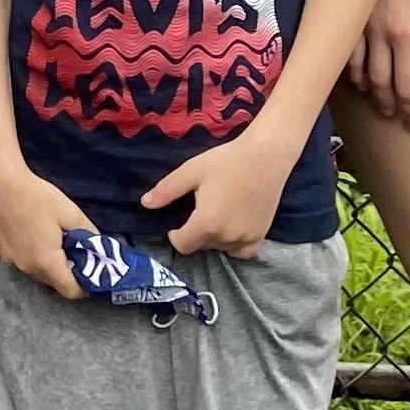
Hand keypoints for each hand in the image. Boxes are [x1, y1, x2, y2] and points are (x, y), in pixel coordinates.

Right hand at [0, 162, 90, 297]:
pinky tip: (33, 233)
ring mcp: (11, 260)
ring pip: (37, 272)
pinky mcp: (0, 252)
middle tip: (75, 252)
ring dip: (48, 264)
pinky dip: (32, 255)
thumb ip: (88, 232)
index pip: (70, 291)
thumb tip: (99, 245)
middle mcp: (27, 267)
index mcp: (47, 261)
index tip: (92, 275)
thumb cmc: (36, 196)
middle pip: (53, 282)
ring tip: (53, 240)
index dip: (84, 287)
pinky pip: (22, 261)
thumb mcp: (70, 212)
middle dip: (67, 272)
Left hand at [143, 125, 295, 256]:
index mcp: (206, 223)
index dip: (175, 235)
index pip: (182, 245)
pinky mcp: (261, 236)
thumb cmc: (226, 161)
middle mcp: (226, 237)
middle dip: (195, 233)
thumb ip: (167, 190)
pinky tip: (232, 229)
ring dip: (214, 238)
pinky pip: (242, 252)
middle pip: (201, 246)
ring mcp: (245, 238)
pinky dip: (234, 246)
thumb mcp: (191, 171)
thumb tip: (145, 204)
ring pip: (220, 248)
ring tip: (216, 214)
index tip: (177, 223)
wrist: (265, 156)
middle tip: (200, 210)